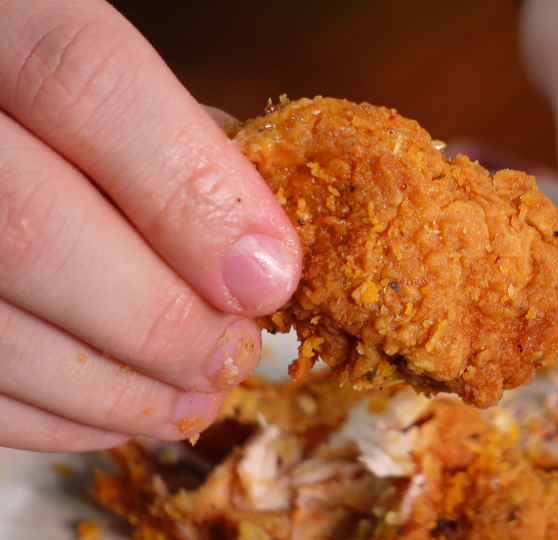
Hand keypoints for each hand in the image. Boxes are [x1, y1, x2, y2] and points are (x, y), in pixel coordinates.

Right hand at [0, 0, 300, 451]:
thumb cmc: (18, 79)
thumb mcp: (80, 57)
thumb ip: (161, 125)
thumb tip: (257, 230)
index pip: (86, 84)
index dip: (191, 191)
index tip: (269, 277)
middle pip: (34, 227)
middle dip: (161, 318)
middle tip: (232, 357)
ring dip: (112, 388)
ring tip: (193, 402)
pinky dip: (48, 415)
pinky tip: (116, 414)